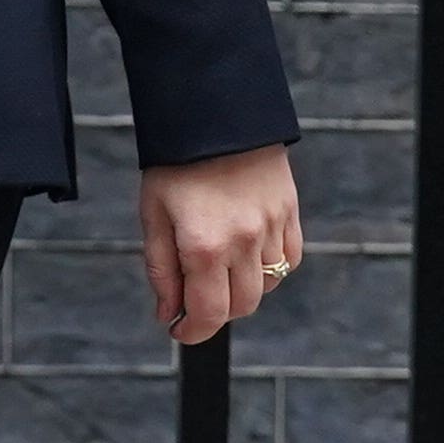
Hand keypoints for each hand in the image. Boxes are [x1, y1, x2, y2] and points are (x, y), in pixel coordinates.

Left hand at [139, 141, 301, 345]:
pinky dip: (271, 268)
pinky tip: (249, 254)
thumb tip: (169, 313)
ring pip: (267, 286)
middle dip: (216, 311)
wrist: (216, 111)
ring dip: (243, 289)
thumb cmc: (176, 162)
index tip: (180, 330)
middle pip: (241, 306)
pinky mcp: (290, 212)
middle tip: (195, 296)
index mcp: (204, 245)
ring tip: (219, 268)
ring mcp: (273, 227)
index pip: (208, 314)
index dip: (192, 331)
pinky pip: (289, 260)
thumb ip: (161, 269)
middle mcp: (244, 242)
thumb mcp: (153, 213)